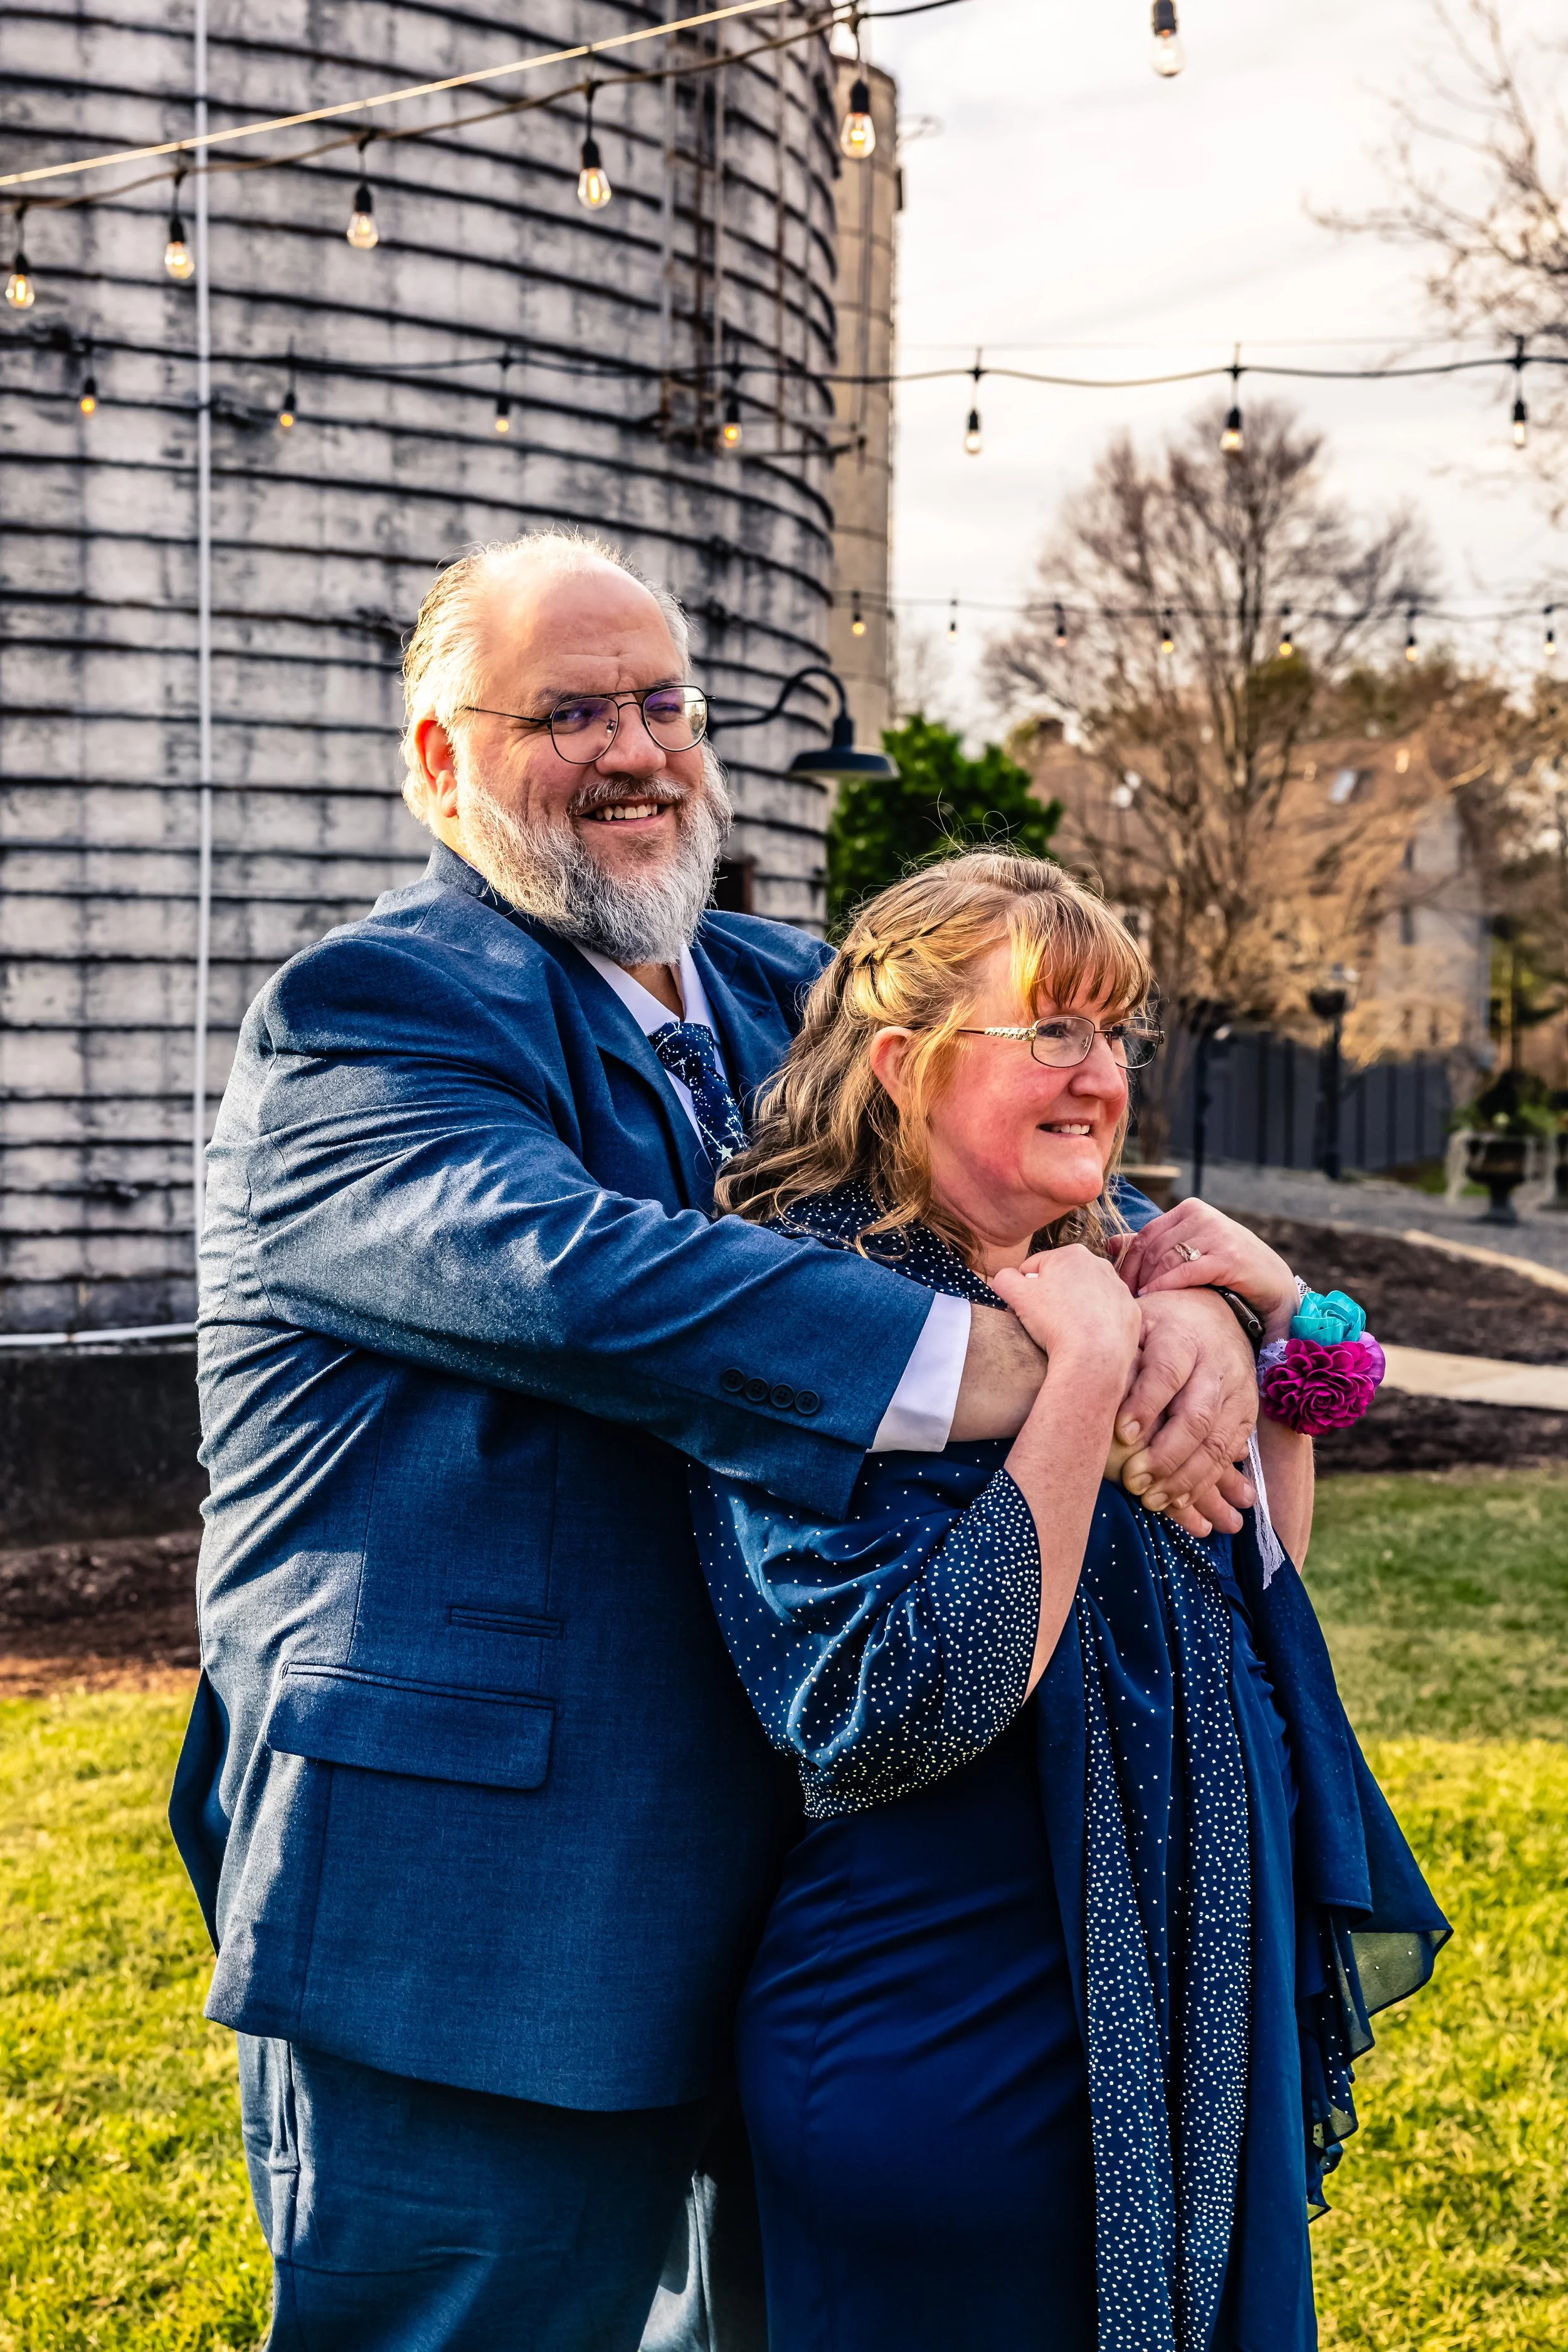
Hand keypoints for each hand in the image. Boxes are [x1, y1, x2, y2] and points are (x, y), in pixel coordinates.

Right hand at [991, 1245, 1142, 1395]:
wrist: (1093, 1356)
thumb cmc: (1054, 1321)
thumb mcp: (1014, 1294)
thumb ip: (1003, 1278)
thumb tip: (1005, 1278)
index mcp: (1071, 1254)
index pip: (1035, 1267)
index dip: (1025, 1288)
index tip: (1026, 1308)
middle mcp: (1100, 1264)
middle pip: (1064, 1279)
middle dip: (1053, 1295)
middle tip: (1046, 1320)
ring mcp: (1119, 1289)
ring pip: (1087, 1296)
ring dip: (1076, 1307)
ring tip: (1067, 1330)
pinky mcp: (1131, 1312)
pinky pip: (1107, 1314)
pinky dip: (1097, 1323)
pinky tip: (1088, 1337)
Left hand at [1115, 1288, 1258, 1518]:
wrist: (1214, 1314)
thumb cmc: (1157, 1325)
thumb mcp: (1135, 1322)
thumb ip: (1118, 1351)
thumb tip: (1087, 1388)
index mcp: (1181, 1337)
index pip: (1167, 1372)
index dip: (1145, 1403)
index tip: (1122, 1433)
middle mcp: (1215, 1364)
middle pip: (1196, 1416)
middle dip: (1165, 1455)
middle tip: (1133, 1481)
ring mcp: (1236, 1392)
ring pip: (1215, 1442)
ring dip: (1184, 1478)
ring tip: (1152, 1499)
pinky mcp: (1245, 1414)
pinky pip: (1228, 1454)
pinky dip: (1205, 1482)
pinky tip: (1178, 1501)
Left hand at [1116, 1201, 1297, 1342]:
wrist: (1274, 1283)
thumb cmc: (1227, 1268)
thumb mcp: (1189, 1251)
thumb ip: (1152, 1245)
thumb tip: (1110, 1244)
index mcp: (1191, 1210)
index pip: (1145, 1235)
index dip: (1127, 1263)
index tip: (1118, 1286)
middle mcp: (1203, 1216)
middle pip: (1153, 1248)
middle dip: (1135, 1276)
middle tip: (1125, 1300)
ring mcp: (1217, 1234)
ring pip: (1166, 1259)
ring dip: (1148, 1283)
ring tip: (1139, 1303)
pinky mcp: (1228, 1257)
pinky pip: (1185, 1271)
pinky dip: (1165, 1285)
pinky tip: (1153, 1297)